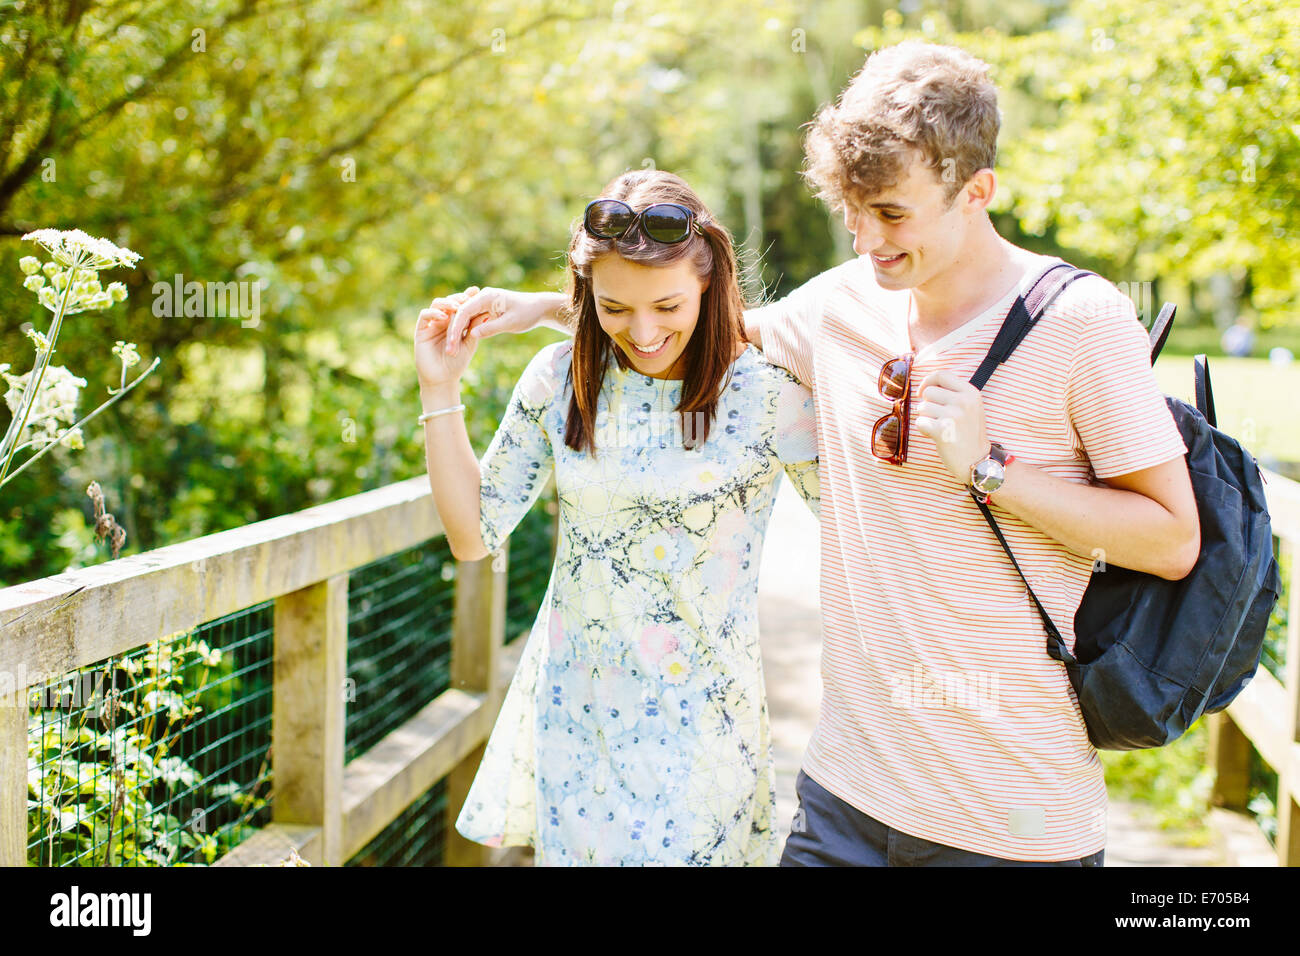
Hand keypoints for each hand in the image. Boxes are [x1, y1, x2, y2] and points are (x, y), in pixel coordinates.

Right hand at [414, 295, 479, 386]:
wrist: (442, 379)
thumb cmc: (457, 363)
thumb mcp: (469, 344)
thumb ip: (474, 329)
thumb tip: (486, 313)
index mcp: (455, 322)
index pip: (461, 305)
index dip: (467, 297)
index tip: (477, 291)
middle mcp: (442, 321)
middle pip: (449, 301)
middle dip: (458, 297)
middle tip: (467, 297)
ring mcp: (431, 324)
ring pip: (436, 305)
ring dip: (447, 303)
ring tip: (457, 306)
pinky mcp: (421, 330)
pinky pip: (424, 315)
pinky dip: (434, 313)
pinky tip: (444, 317)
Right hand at [444, 286, 560, 355]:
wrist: (539, 307)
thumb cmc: (527, 313)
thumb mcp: (510, 323)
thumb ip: (491, 328)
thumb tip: (471, 334)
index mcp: (486, 296)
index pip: (464, 310)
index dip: (456, 327)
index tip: (452, 343)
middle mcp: (482, 297)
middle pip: (460, 314)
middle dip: (453, 332)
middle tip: (450, 351)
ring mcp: (482, 303)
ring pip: (464, 317)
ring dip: (457, 333)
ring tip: (452, 350)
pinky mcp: (485, 309)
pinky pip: (470, 319)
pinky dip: (465, 331)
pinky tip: (460, 344)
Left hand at [914, 370, 989, 483]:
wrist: (978, 460)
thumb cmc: (968, 433)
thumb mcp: (969, 406)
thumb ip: (952, 393)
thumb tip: (926, 384)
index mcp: (971, 392)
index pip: (942, 374)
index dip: (927, 381)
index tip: (922, 392)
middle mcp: (964, 401)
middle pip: (929, 391)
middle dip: (928, 405)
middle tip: (939, 419)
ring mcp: (954, 415)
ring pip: (922, 407)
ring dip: (926, 418)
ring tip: (939, 428)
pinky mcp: (943, 430)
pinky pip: (920, 422)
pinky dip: (923, 430)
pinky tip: (935, 436)